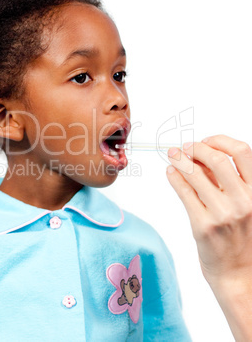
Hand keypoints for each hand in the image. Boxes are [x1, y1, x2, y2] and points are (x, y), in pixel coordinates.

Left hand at [166, 135, 251, 340]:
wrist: (238, 273)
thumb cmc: (240, 237)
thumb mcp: (243, 205)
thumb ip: (225, 181)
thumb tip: (199, 155)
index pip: (242, 152)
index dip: (220, 142)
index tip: (205, 141)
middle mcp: (243, 201)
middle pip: (217, 159)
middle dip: (196, 148)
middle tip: (184, 148)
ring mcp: (223, 213)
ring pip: (196, 174)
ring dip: (180, 160)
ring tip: (173, 156)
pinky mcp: (203, 225)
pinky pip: (183, 191)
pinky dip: (174, 177)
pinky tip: (170, 173)